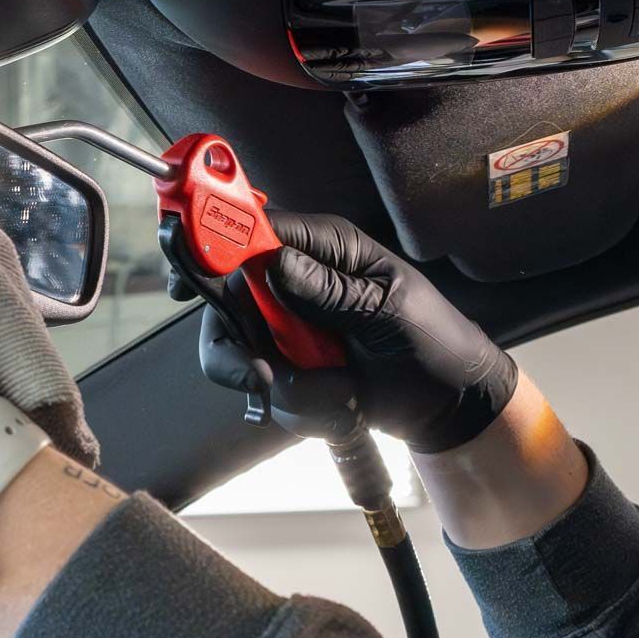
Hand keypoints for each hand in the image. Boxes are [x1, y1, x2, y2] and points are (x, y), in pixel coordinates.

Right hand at [194, 210, 516, 452]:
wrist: (449, 406)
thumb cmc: (433, 343)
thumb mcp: (389, 312)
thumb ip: (331, 290)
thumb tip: (275, 263)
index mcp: (329, 250)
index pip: (258, 230)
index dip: (216, 244)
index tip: (189, 277)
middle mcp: (299, 282)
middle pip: (228, 297)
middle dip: (237, 342)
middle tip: (259, 374)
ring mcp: (290, 327)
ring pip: (238, 350)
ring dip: (283, 383)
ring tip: (333, 396)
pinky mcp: (291, 367)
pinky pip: (269, 389)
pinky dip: (303, 407)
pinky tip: (342, 405)